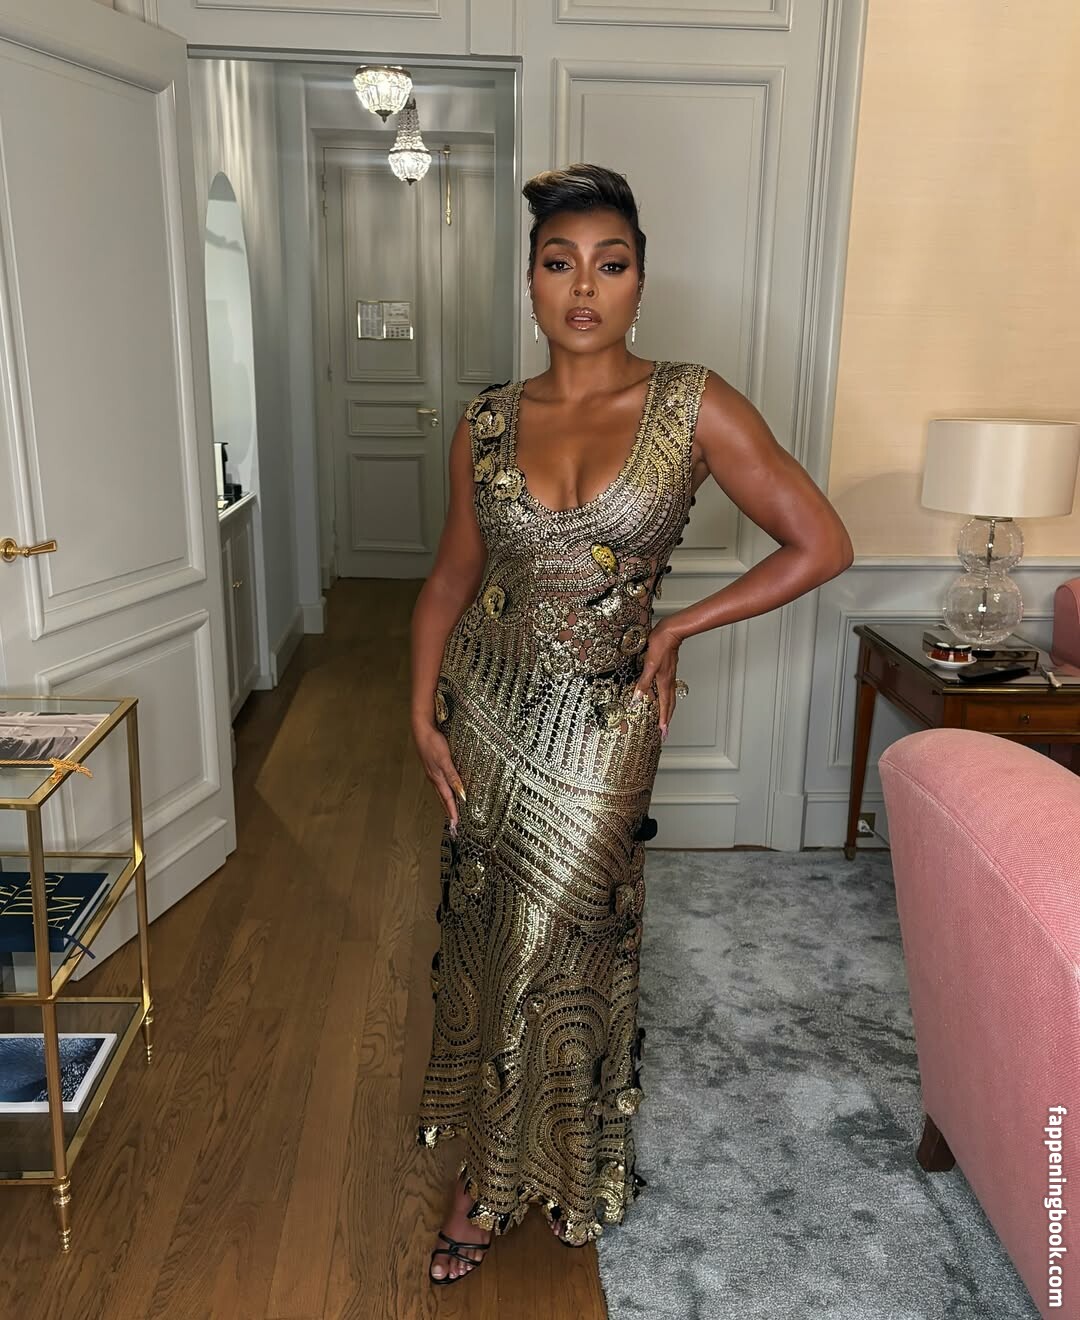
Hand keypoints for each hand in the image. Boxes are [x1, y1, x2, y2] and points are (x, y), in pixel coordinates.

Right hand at [412, 720, 466, 835]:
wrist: (421, 729)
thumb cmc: (432, 743)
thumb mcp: (444, 760)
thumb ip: (453, 776)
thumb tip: (460, 793)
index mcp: (437, 778)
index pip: (447, 799)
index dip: (452, 812)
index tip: (456, 825)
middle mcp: (434, 777)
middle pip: (443, 798)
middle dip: (449, 811)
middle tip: (454, 823)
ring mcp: (433, 772)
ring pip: (441, 791)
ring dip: (447, 802)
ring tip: (452, 810)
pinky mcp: (433, 765)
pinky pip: (441, 782)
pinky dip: (445, 790)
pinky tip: (448, 788)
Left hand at [632, 621, 682, 740]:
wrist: (670, 632)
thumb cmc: (660, 645)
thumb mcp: (649, 665)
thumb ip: (644, 682)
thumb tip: (637, 698)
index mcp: (664, 682)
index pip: (665, 706)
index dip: (663, 720)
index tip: (663, 732)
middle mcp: (668, 681)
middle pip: (670, 704)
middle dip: (667, 718)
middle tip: (665, 730)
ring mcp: (669, 675)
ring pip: (670, 697)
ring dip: (668, 709)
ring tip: (665, 717)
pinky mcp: (668, 669)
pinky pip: (668, 689)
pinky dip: (666, 697)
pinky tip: (661, 695)